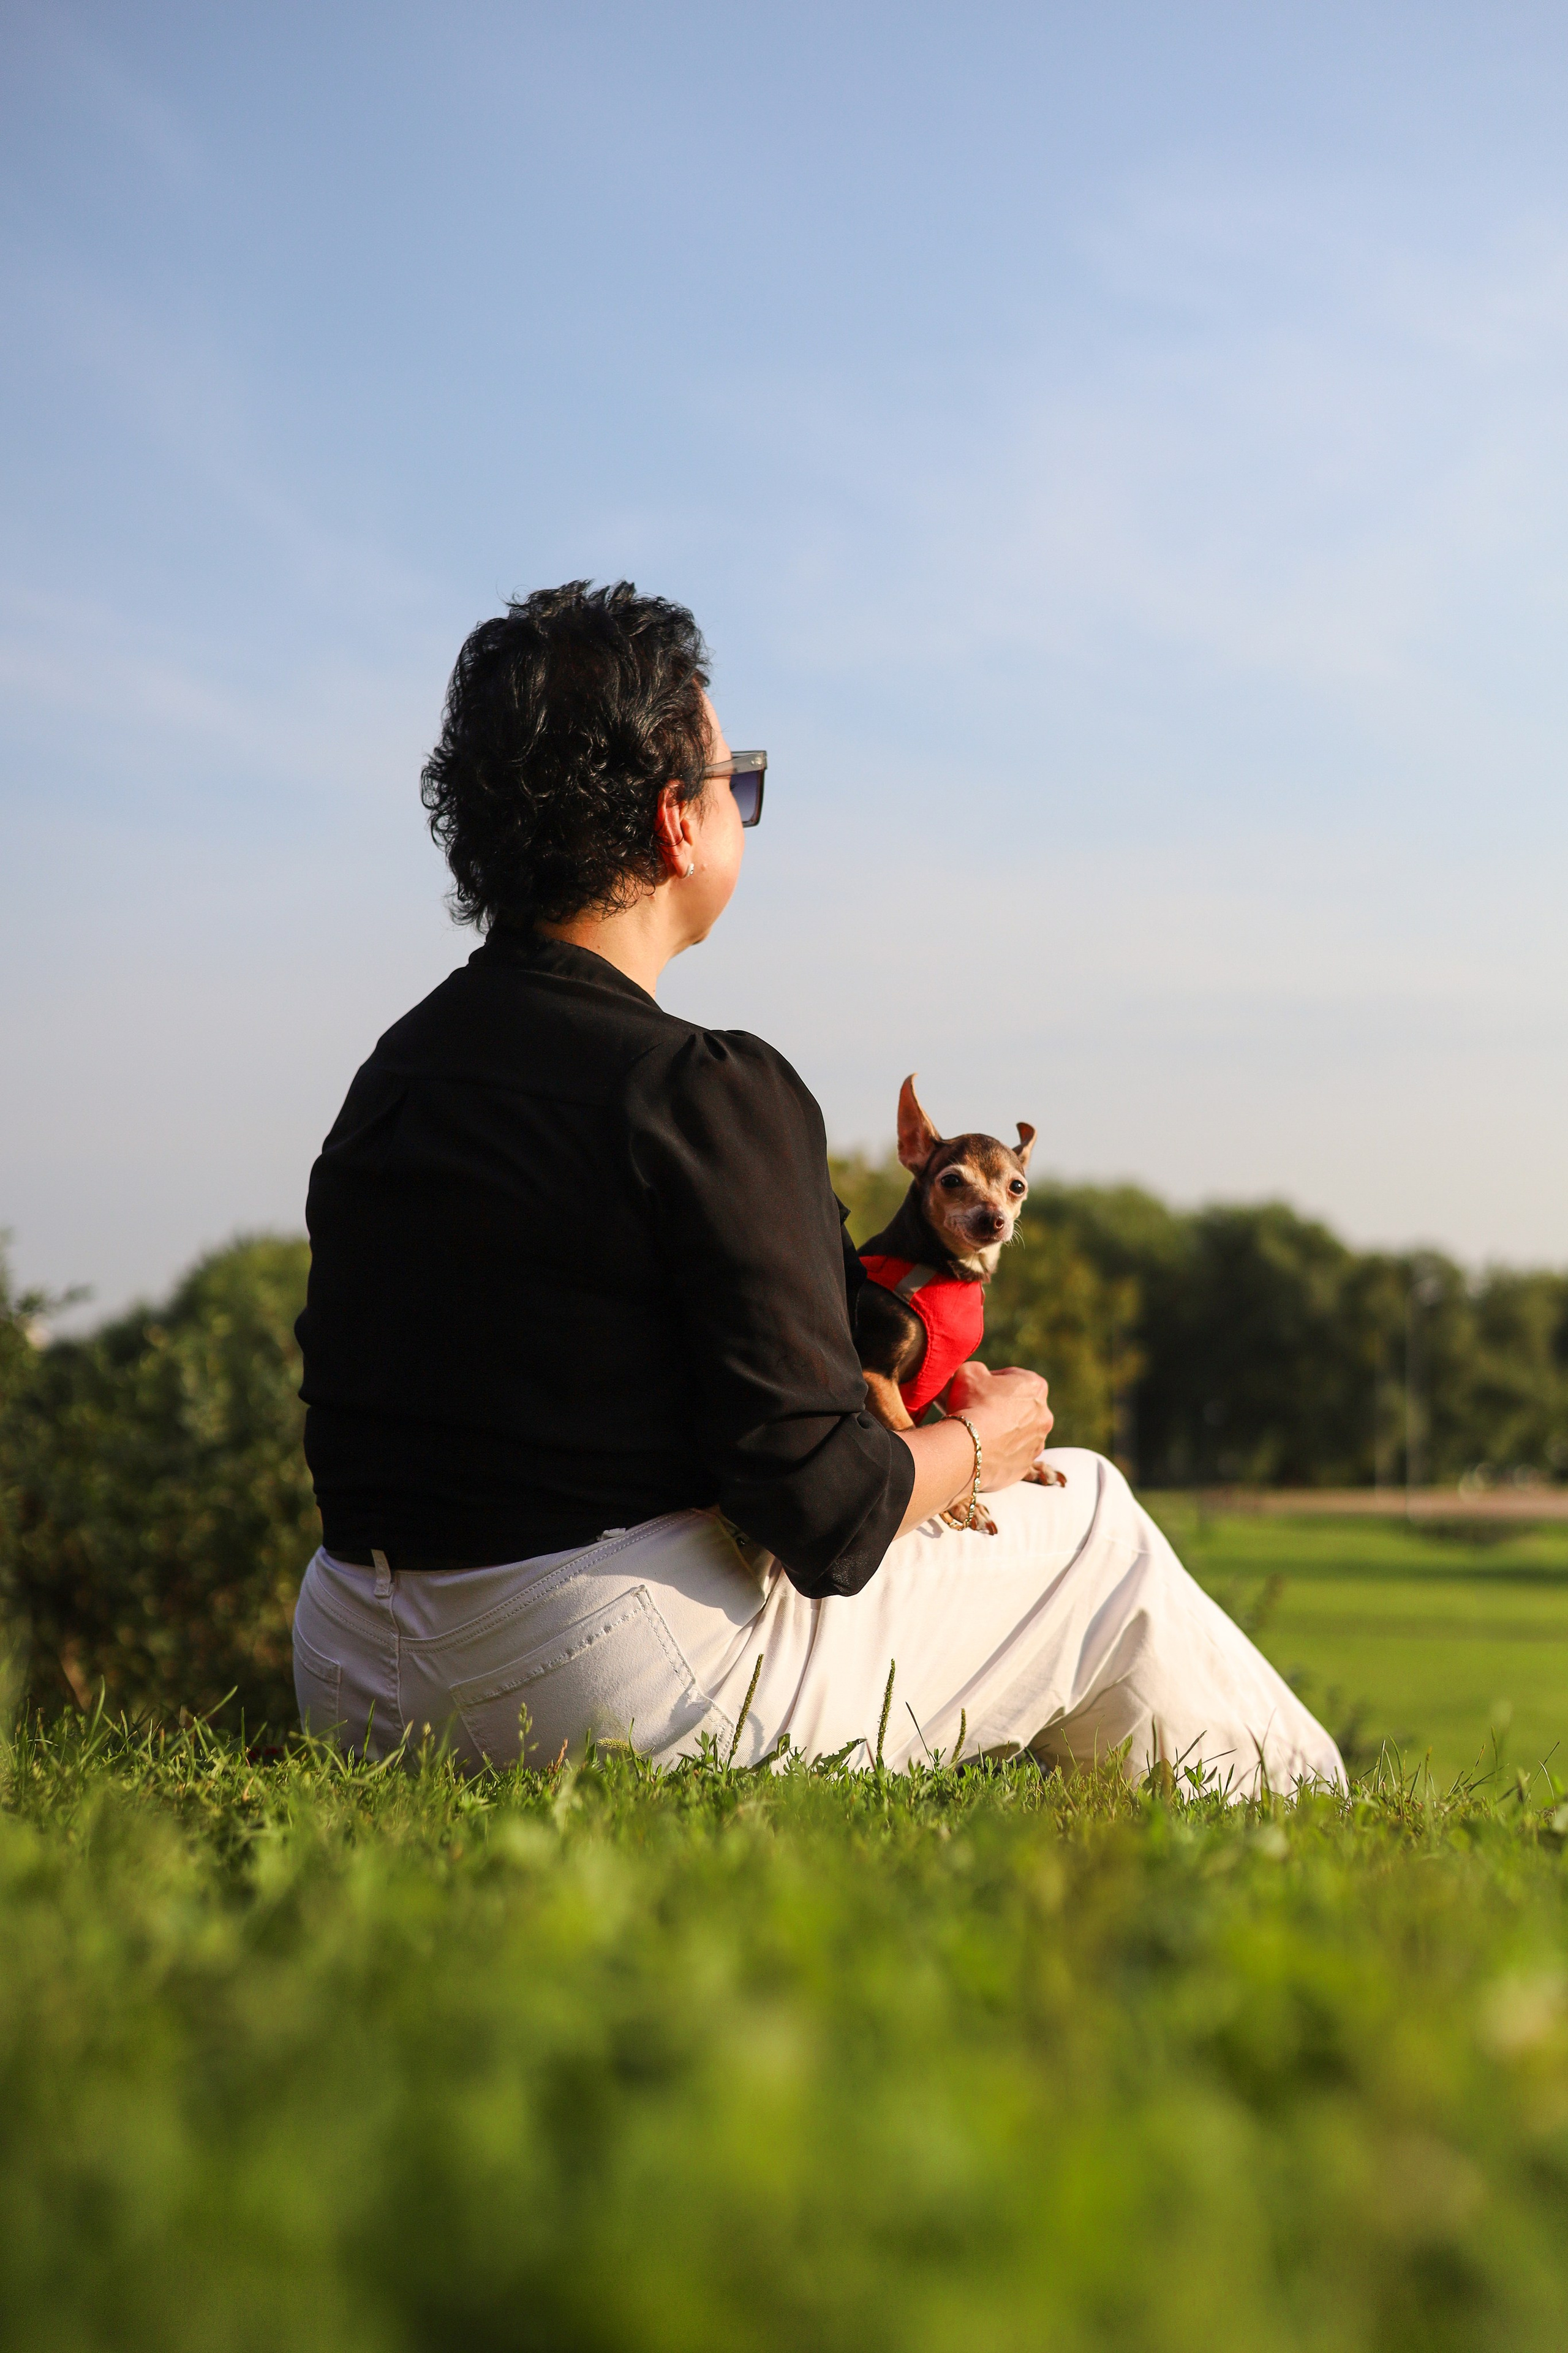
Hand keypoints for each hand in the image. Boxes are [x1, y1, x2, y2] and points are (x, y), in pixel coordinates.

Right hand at [945, 1361, 1052, 1490]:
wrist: (969, 1447)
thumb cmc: (971, 1404)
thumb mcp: (968, 1371)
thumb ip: (978, 1370)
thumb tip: (978, 1377)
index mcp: (1036, 1386)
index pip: (1014, 1377)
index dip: (993, 1381)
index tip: (978, 1389)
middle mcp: (1044, 1415)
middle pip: (1020, 1407)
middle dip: (1002, 1408)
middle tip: (977, 1410)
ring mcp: (1037, 1443)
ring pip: (1018, 1433)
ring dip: (1003, 1431)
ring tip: (978, 1432)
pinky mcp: (1026, 1466)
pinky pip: (1012, 1456)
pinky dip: (1000, 1453)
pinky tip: (981, 1449)